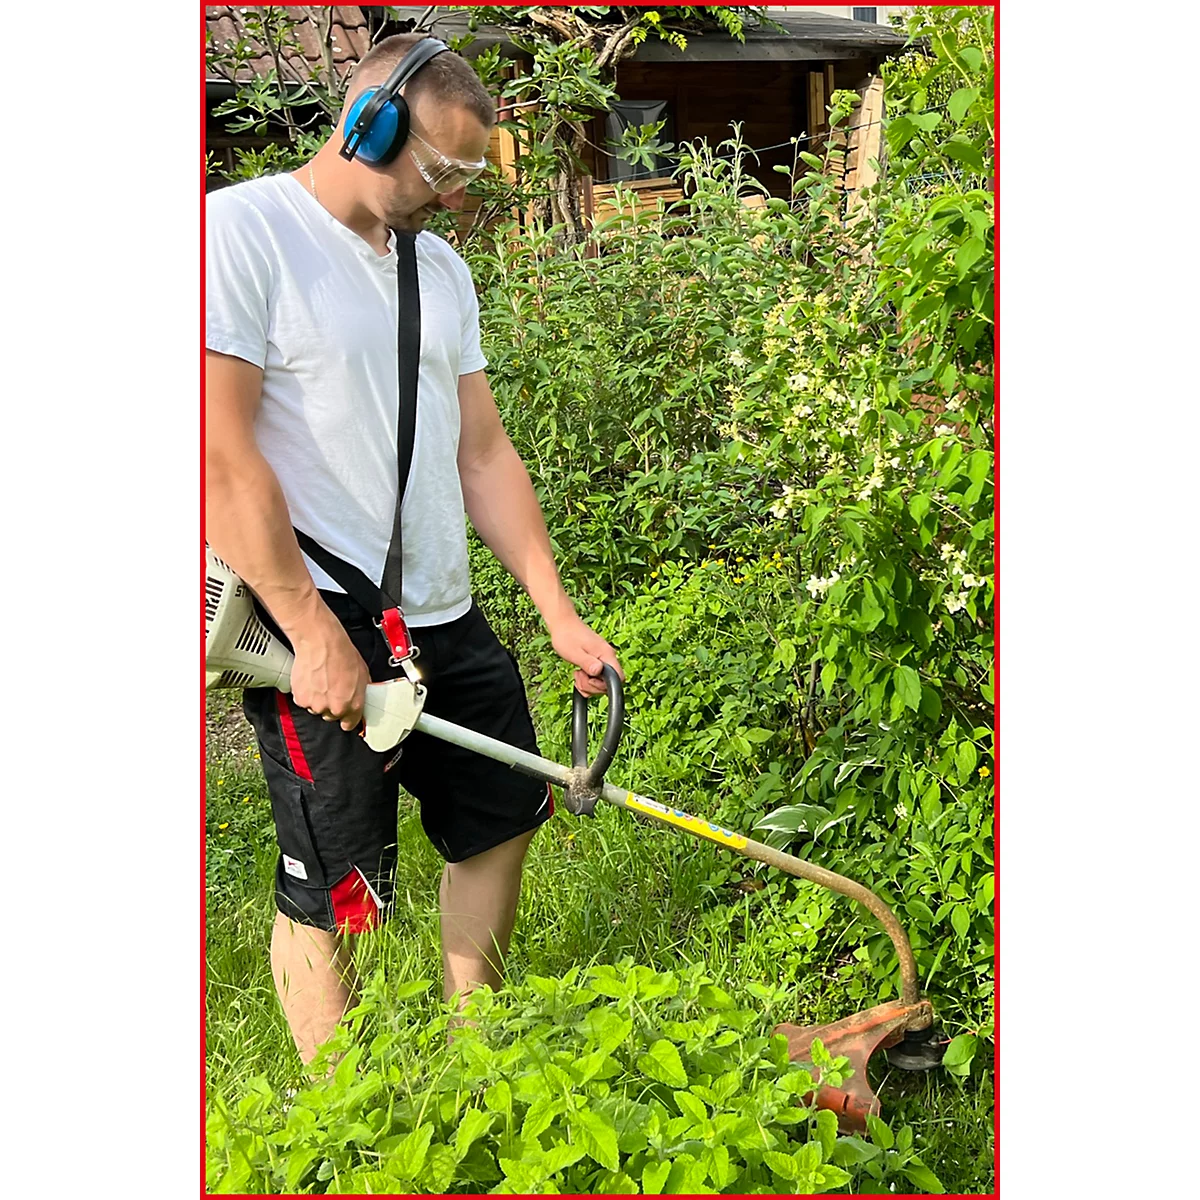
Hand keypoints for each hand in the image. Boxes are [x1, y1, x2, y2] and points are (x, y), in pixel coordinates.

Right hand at [288, 607, 369, 730]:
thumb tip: (362, 697)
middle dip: (332, 705)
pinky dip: (306, 692)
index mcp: (352, 704)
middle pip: (331, 716)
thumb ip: (361, 692)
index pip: (349, 724)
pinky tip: (311, 679)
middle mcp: (334, 708)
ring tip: (321, 680)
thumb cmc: (341, 653)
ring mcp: (316, 705)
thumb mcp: (363, 674)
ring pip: (316, 708)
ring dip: (318, 698)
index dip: (347, 718)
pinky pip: (304, 701)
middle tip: (331, 688)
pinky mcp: (301, 698)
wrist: (320, 642)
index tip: (346, 715)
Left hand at [549, 614, 622, 697]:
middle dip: (593, 686)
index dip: (604, 685)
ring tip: (577, 674)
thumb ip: (587, 663)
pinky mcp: (597, 660)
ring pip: (602, 682)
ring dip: (588, 684)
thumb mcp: (574, 653)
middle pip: (609, 683)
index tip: (589, 679)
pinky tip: (579, 673)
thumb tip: (598, 671)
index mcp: (606, 654)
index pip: (618, 678)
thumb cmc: (566, 635)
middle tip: (579, 677)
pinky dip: (587, 680)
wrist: (562, 623)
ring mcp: (603, 658)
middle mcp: (608, 656)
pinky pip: (597, 677)